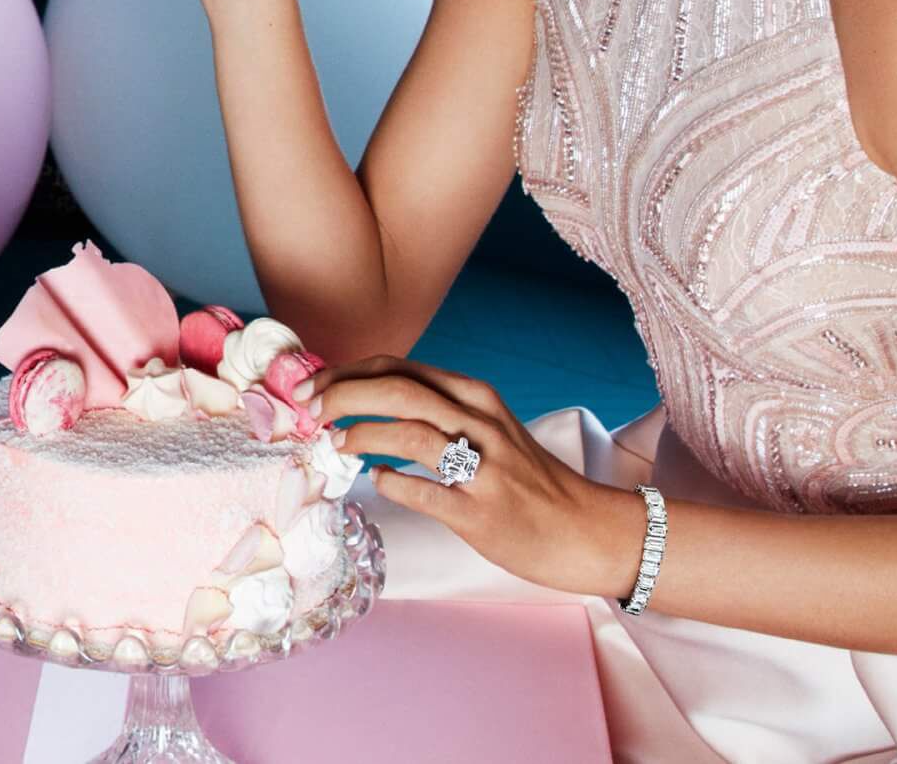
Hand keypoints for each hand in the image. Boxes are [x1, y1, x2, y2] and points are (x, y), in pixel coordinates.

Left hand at [306, 354, 636, 598]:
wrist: (585, 529)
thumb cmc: (526, 480)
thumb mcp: (485, 429)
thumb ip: (434, 413)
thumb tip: (363, 405)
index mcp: (475, 397)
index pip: (399, 368)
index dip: (347, 373)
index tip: (312, 387)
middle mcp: (479, 423)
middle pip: (399, 390)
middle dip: (344, 394)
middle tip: (310, 410)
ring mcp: (484, 467)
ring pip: (411, 433)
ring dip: (364, 434)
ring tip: (338, 444)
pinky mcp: (483, 512)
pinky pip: (427, 492)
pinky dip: (393, 484)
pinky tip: (377, 483)